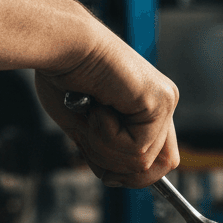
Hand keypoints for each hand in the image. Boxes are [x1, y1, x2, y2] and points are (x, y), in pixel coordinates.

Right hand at [35, 32, 178, 187]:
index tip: (100, 162)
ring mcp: (165, 101)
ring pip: (143, 163)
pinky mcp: (159, 101)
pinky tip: (97, 108)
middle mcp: (164, 103)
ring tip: (91, 116)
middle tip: (91, 139)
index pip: (159, 161)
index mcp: (150, 108)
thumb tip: (117, 178)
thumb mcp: (87, 127)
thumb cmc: (64, 74)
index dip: (129, 173)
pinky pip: (137, 150)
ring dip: (105, 149)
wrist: (57, 44)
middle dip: (120, 168)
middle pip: (161, 168)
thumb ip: (108, 152)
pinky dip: (106, 138)